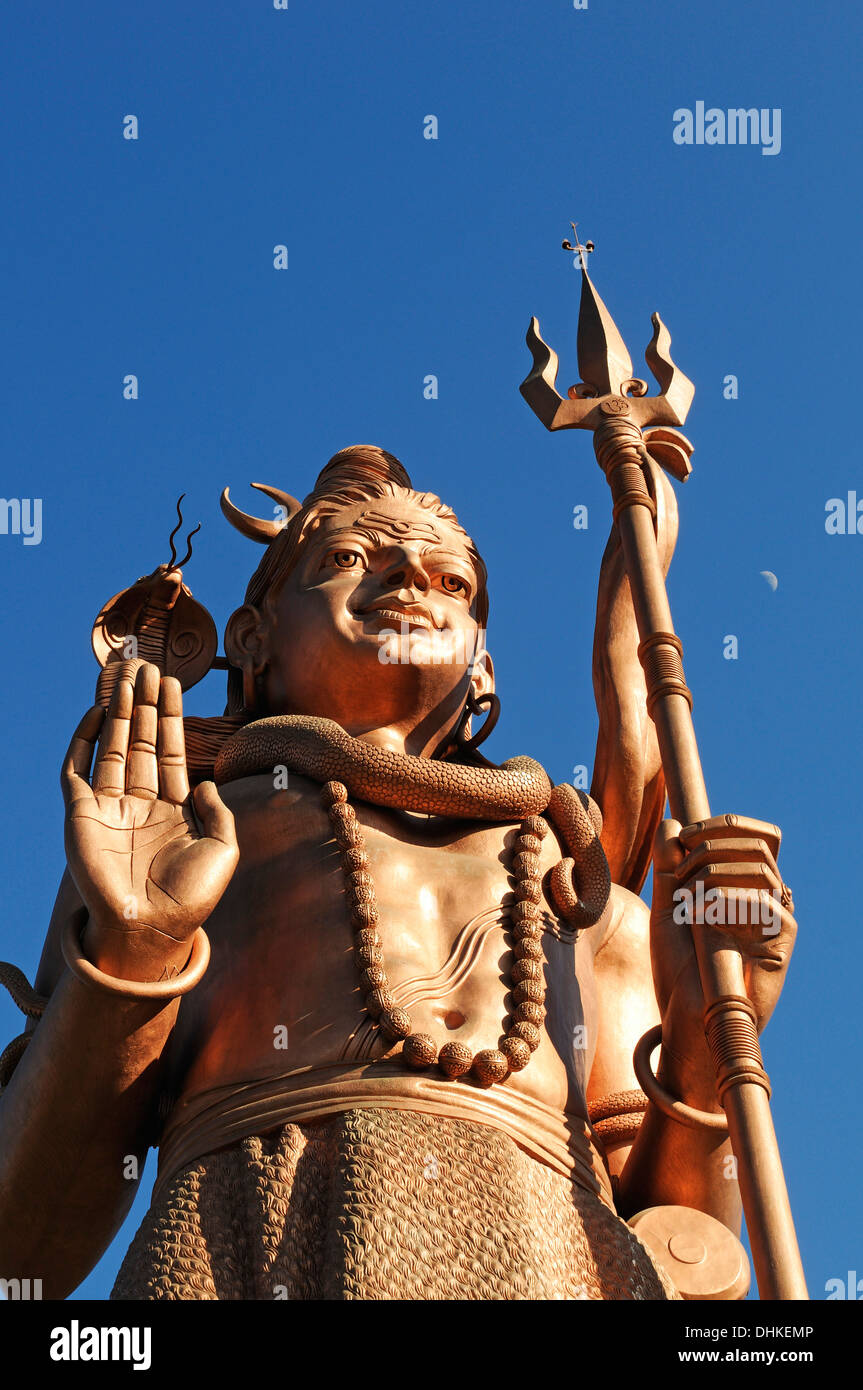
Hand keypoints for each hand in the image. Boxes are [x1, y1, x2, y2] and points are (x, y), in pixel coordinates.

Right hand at [62, 662, 238, 979]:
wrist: (152, 931)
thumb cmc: (192, 898)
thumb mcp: (223, 848)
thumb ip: (220, 810)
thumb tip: (208, 779)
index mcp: (172, 808)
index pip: (167, 749)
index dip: (169, 715)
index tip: (173, 682)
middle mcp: (138, 803)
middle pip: (137, 739)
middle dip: (142, 701)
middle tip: (146, 663)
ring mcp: (108, 808)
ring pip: (110, 746)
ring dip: (115, 709)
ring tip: (124, 673)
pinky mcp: (80, 817)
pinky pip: (76, 771)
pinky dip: (82, 741)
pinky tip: (94, 713)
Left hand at [650, 813, 796, 1089]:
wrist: (686, 1015)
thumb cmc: (679, 968)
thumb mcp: (666, 910)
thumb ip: (668, 868)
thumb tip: (672, 824)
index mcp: (738, 885)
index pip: (749, 835)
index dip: (721, 826)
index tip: (684, 835)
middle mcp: (762, 897)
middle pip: (757, 844)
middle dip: (712, 844)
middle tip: (680, 867)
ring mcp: (775, 918)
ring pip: (759, 868)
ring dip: (714, 872)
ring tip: (686, 900)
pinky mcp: (782, 941)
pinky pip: (766, 903)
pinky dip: (727, 901)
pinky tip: (701, 916)